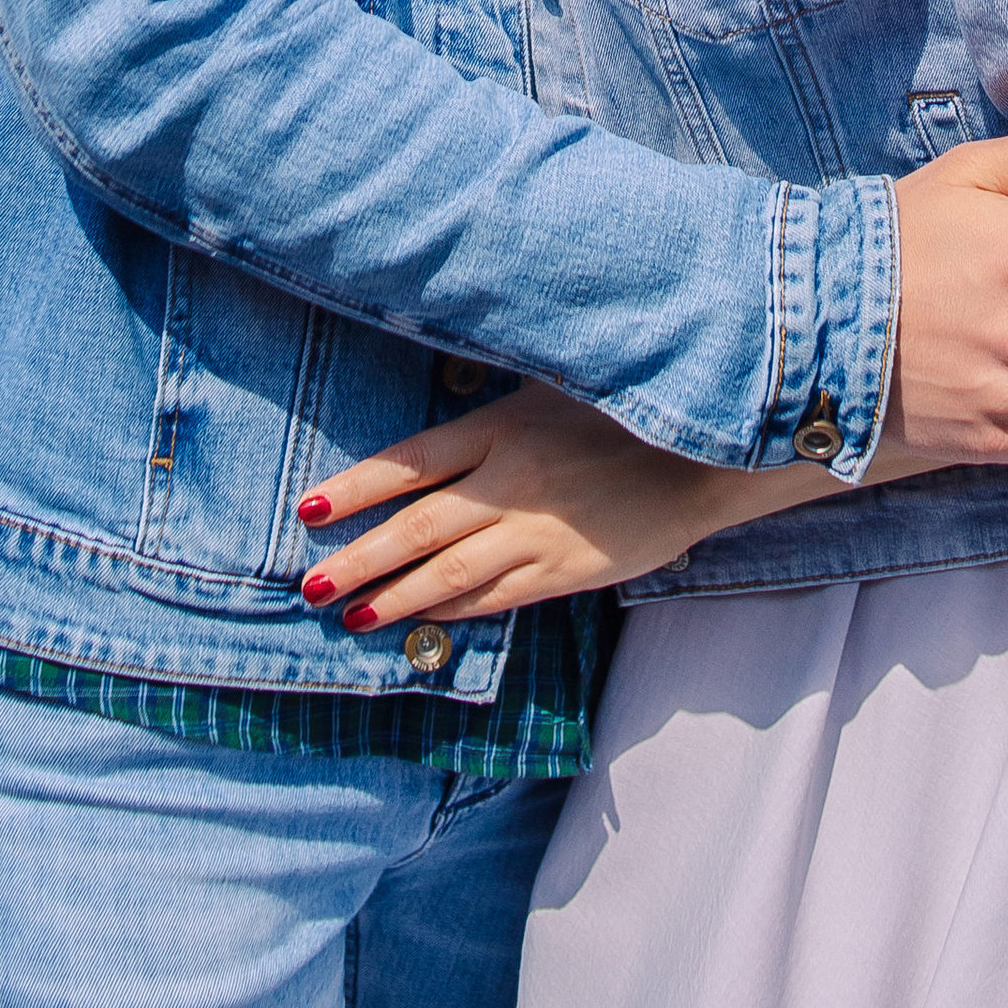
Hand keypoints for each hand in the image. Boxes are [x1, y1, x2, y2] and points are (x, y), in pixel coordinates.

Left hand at [295, 379, 750, 628]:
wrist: (699, 456)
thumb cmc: (620, 412)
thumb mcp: (551, 386)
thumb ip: (493, 408)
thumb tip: (431, 427)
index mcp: (503, 426)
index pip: (409, 463)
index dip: (354, 489)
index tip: (308, 511)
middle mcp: (510, 481)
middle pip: (416, 526)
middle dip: (357, 558)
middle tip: (310, 587)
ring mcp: (536, 533)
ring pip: (447, 572)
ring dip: (393, 596)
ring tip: (348, 614)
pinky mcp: (563, 573)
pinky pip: (494, 598)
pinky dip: (451, 610)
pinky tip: (419, 622)